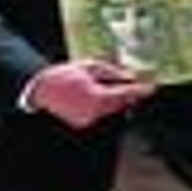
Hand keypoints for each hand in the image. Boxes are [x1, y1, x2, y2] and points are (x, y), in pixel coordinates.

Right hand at [28, 59, 154, 128]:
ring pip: (111, 109)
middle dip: (126, 94)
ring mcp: (88, 119)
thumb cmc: (64, 75)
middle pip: (120, 103)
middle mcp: (95, 111)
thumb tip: (130, 76)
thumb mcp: (89, 67)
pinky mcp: (83, 123)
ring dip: (114, 100)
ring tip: (103, 88)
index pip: (125, 93)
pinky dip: (102, 106)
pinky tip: (93, 96)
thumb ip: (111, 72)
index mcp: (97, 96)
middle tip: (131, 84)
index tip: (152, 87)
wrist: (39, 89)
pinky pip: (100, 114)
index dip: (140, 90)